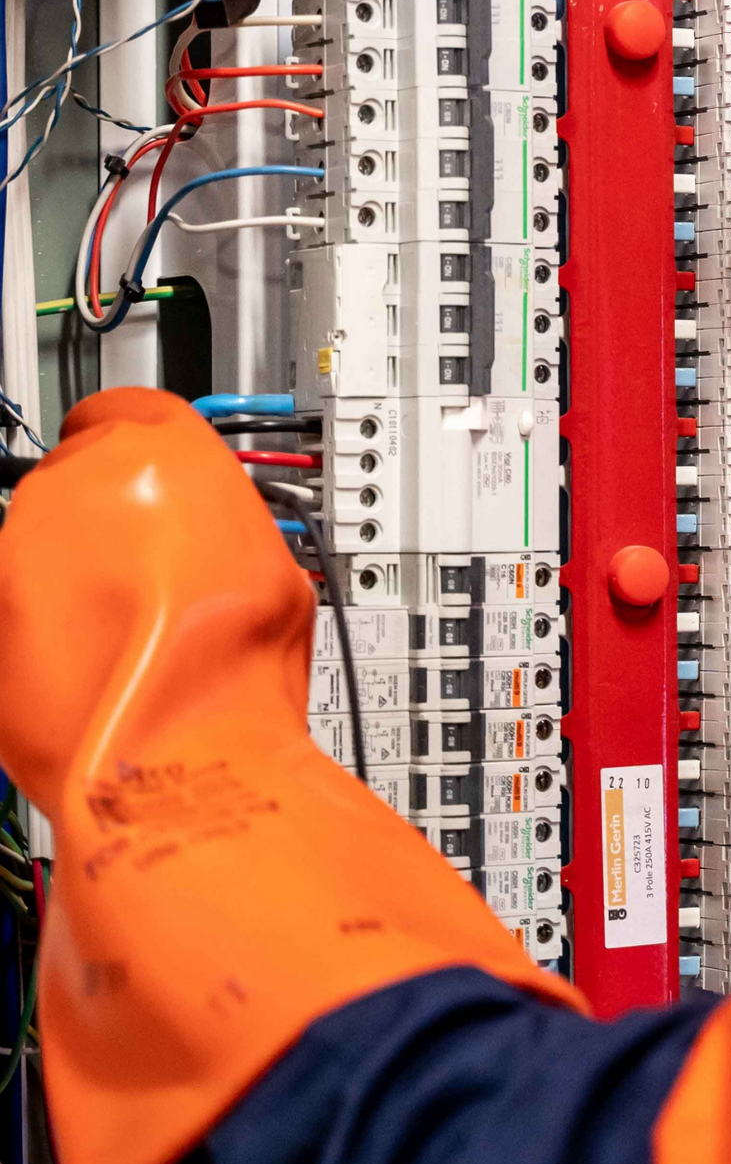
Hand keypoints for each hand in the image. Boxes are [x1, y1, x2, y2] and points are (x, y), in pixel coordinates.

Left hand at [0, 388, 310, 810]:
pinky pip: (15, 603)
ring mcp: (14, 551)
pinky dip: (40, 626)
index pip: (130, 409)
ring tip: (123, 631)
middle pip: (81, 480)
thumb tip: (209, 534)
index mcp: (157, 451)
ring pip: (41, 544)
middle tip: (150, 572)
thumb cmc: (233, 664)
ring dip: (71, 574)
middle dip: (108, 519)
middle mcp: (73, 487)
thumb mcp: (272, 561)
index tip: (149, 471)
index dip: (142, 443)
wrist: (179, 754)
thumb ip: (220, 521)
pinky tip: (90, 664)